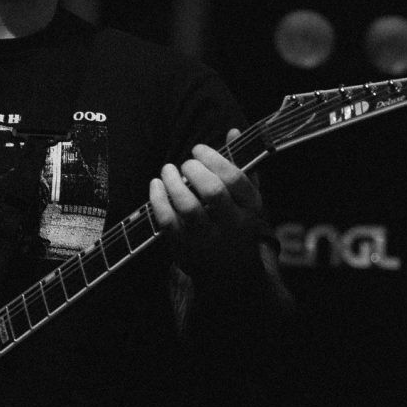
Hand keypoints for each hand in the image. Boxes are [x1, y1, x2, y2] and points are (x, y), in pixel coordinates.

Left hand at [146, 129, 262, 273]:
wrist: (232, 276)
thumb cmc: (238, 225)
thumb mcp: (248, 199)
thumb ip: (241, 165)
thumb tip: (232, 130)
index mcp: (250, 209)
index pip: (235, 179)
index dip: (214, 158)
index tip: (198, 149)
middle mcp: (231, 225)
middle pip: (212, 191)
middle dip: (194, 170)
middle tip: (185, 163)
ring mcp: (207, 239)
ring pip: (188, 207)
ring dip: (173, 183)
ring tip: (167, 169)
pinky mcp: (185, 249)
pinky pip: (167, 222)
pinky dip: (157, 200)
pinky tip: (155, 185)